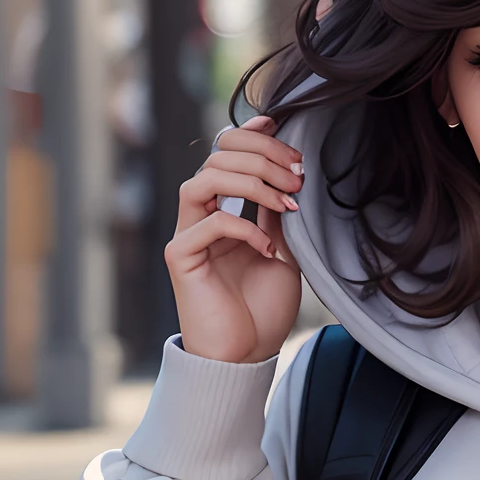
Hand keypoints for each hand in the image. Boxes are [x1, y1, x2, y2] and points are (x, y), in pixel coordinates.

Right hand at [165, 116, 303, 364]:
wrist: (245, 357)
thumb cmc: (262, 310)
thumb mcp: (282, 252)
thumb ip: (276, 215)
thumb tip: (287, 174)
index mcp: (221, 210)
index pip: (225, 154)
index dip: (249, 133)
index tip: (280, 123)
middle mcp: (199, 217)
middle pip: (217, 158)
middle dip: (263, 157)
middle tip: (298, 176)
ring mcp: (187, 236)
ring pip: (205, 180)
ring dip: (251, 181)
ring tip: (286, 201)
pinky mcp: (181, 258)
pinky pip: (210, 224)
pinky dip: (245, 229)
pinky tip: (268, 249)